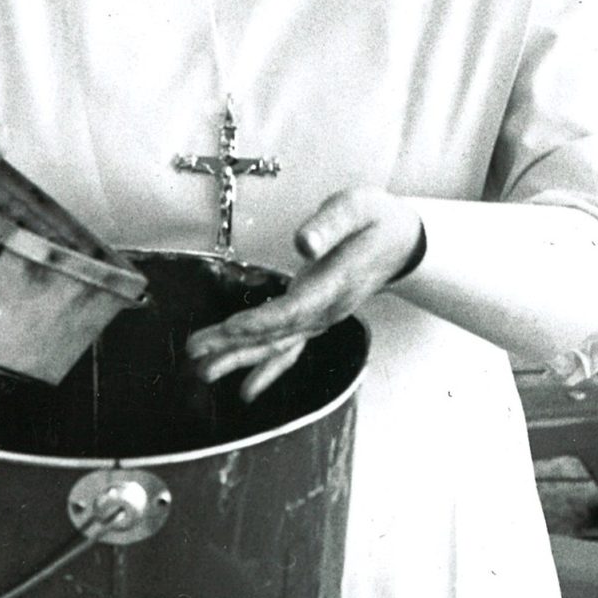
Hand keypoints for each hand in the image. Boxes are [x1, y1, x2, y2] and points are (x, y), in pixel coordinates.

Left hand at [184, 189, 424, 399]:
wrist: (401, 243)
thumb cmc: (376, 221)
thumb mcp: (356, 208)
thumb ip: (330, 225)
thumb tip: (303, 243)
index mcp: (336, 282)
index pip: (294, 309)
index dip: (261, 320)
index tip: (229, 328)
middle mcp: (328, 308)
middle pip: (277, 333)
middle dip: (234, 344)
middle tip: (197, 353)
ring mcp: (322, 318)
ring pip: (278, 345)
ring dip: (240, 359)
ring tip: (204, 371)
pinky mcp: (316, 318)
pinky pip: (289, 349)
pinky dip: (266, 369)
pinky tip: (247, 389)